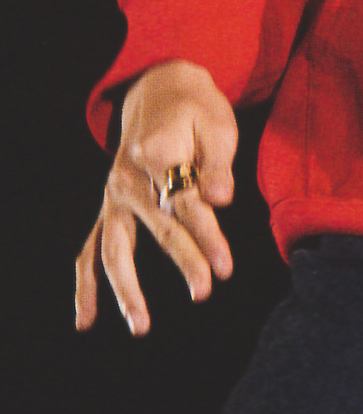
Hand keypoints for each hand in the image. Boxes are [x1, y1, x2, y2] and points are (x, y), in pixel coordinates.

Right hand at [75, 59, 236, 334]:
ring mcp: (113, 192)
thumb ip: (218, 165)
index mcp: (158, 151)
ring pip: (115, 246)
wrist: (161, 87)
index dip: (208, 236)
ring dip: (126, 288)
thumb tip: (220, 200)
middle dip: (183, 261)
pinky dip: (86, 284)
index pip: (185, 202)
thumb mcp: (218, 125)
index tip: (226, 267)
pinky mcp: (109, 204)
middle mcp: (129, 175)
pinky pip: (91, 248)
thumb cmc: (198, 109)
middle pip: (157, 226)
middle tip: (204, 292)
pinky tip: (86, 319)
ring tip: (140, 326)